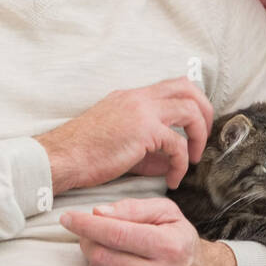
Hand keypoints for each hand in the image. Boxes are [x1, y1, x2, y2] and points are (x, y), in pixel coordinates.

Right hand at [36, 77, 212, 193]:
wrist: (61, 158)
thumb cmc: (84, 154)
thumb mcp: (122, 144)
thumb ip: (150, 150)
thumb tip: (172, 162)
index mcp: (132, 97)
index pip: (172, 86)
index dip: (191, 102)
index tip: (195, 125)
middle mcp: (139, 98)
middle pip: (188, 88)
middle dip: (204, 111)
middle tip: (203, 137)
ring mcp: (142, 111)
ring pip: (189, 110)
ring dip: (198, 135)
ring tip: (192, 159)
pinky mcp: (143, 131)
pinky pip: (177, 144)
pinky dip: (180, 163)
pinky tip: (173, 179)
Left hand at [60, 197, 235, 265]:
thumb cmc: (180, 242)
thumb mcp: (167, 214)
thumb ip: (133, 208)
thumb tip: (97, 212)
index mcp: (168, 247)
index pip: (115, 233)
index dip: (86, 224)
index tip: (68, 217)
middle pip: (101, 256)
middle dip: (87, 240)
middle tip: (89, 231)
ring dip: (92, 260)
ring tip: (104, 250)